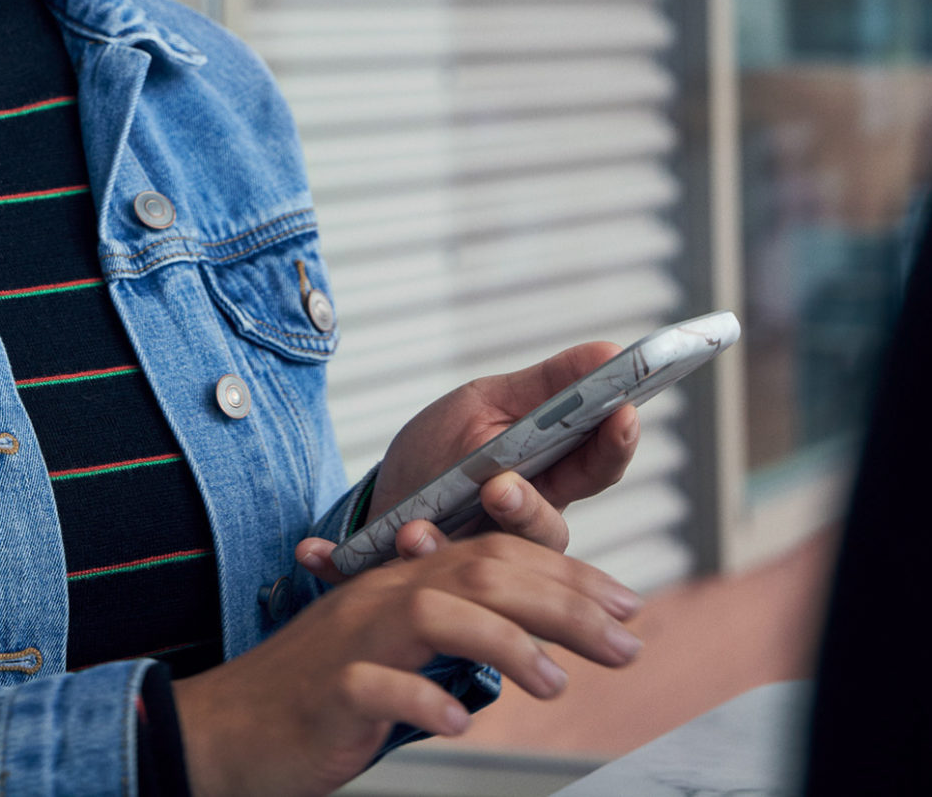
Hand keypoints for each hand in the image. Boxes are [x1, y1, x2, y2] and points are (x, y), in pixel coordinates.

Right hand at [172, 532, 642, 796]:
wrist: (226, 729)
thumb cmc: (321, 695)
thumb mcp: (398, 652)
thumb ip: (459, 637)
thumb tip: (540, 644)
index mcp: (405, 582)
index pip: (498, 556)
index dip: (570, 577)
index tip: (627, 604)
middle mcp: (382, 597)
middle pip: (482, 575)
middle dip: (565, 606)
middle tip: (624, 643)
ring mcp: (351, 639)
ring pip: (437, 613)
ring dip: (507, 645)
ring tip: (556, 685)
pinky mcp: (327, 689)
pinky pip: (380, 684)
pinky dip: (425, 698)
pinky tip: (459, 723)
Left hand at [316, 343, 641, 573]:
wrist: (378, 506)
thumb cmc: (441, 452)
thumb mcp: (485, 407)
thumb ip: (543, 388)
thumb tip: (610, 348)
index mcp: (543, 481)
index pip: (595, 468)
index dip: (615, 444)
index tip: (620, 413)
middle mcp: (514, 532)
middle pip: (546, 533)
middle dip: (526, 512)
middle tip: (500, 487)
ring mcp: (466, 562)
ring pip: (477, 572)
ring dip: (442, 548)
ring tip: (415, 530)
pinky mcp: (410, 583)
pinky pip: (377, 582)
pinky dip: (340, 566)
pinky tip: (311, 551)